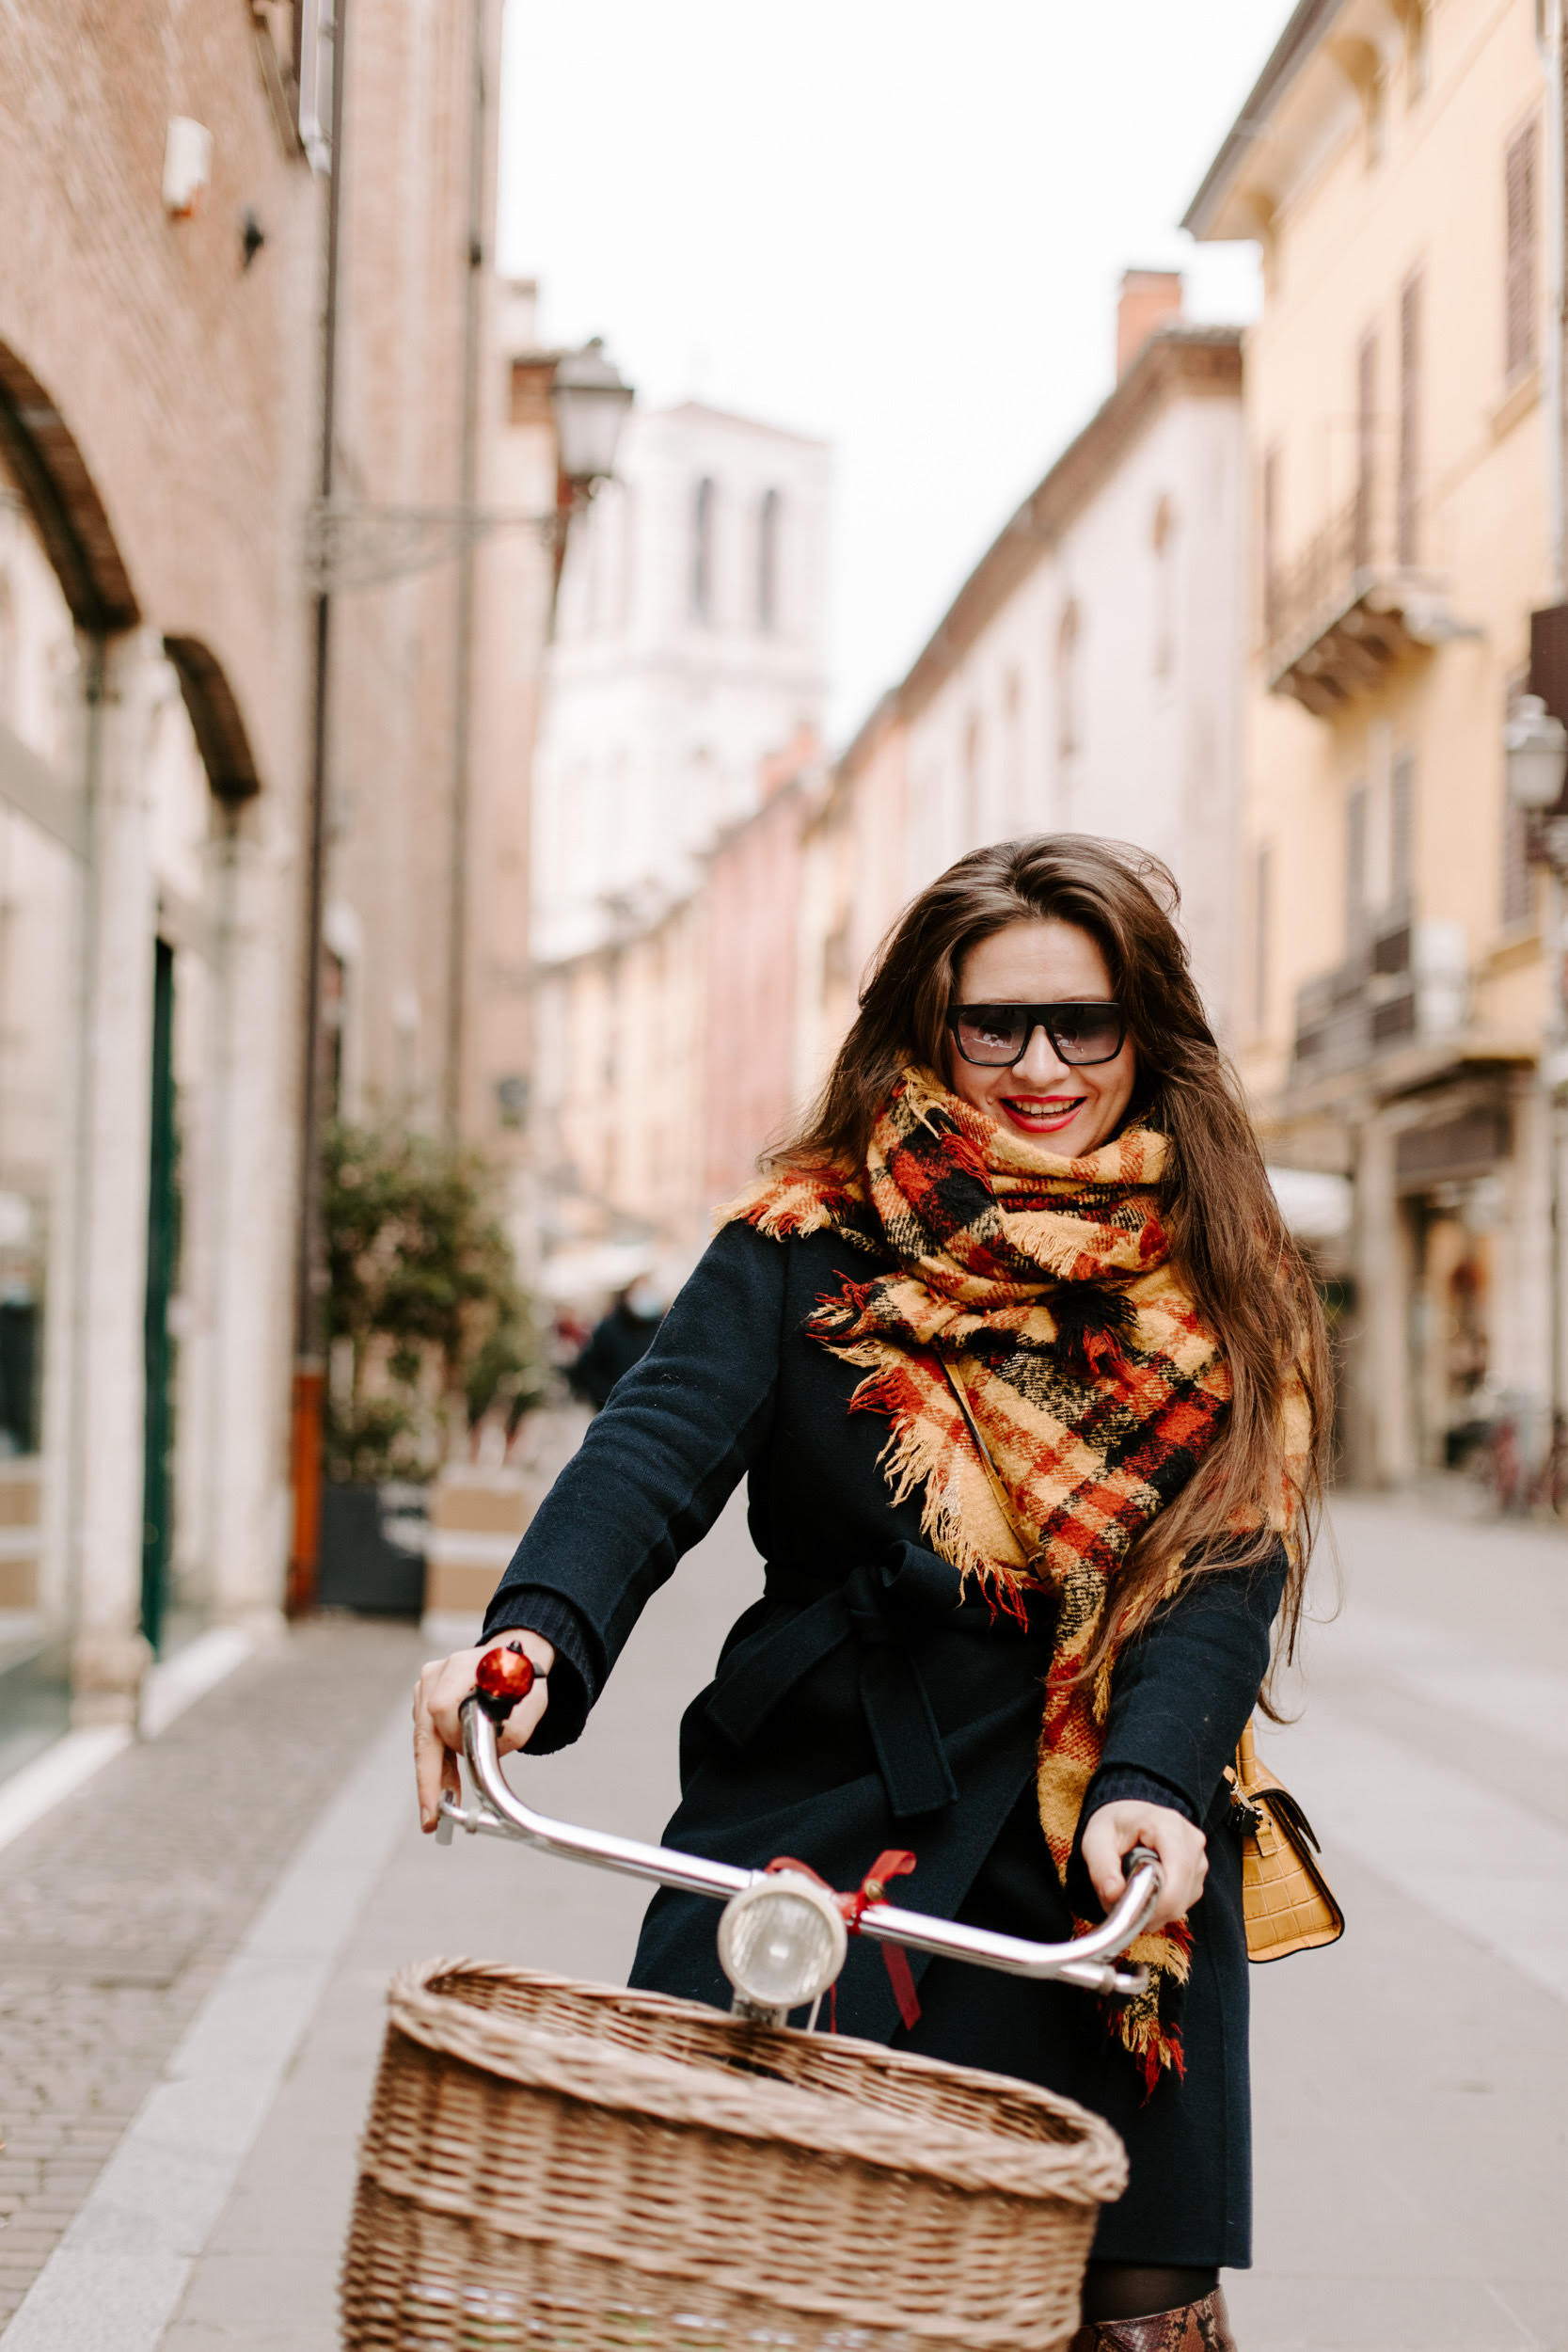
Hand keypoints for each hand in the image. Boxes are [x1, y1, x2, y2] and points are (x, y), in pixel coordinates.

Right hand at [413, 1630, 553, 1832]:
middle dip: (429, 1777)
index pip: (441, 1708)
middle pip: (424, 1731)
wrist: (514, 1659)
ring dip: (436, 1773)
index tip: (456, 1773)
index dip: (450, 1742)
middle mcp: (437, 1674)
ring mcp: (427, 1687)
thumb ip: (515, 1727)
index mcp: (461, 1667)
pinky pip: (428, 1739)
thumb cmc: (522, 1680)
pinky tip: (446, 1789)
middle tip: (432, 1815)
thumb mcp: (531, 1702)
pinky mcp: (424, 1701)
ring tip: (445, 1807)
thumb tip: (493, 1754)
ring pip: (425, 1739)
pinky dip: (439, 1765)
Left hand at [1080, 1798, 1206, 1933]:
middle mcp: (1191, 1841)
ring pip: (1183, 1902)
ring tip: (1133, 1893)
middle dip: (1151, 1910)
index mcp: (1168, 1825)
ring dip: (1156, 1909)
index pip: (1177, 1870)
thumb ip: (1102, 1868)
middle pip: (1181, 1894)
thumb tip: (1114, 1894)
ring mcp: (1198, 1858)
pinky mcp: (1198, 1873)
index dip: (1158, 1900)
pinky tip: (1147, 1891)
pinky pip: (1184, 1902)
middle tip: (1124, 1907)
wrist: (1130, 1818)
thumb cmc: (1114, 1826)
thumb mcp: (1096, 1841)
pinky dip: (1164, 1906)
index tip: (1131, 1912)